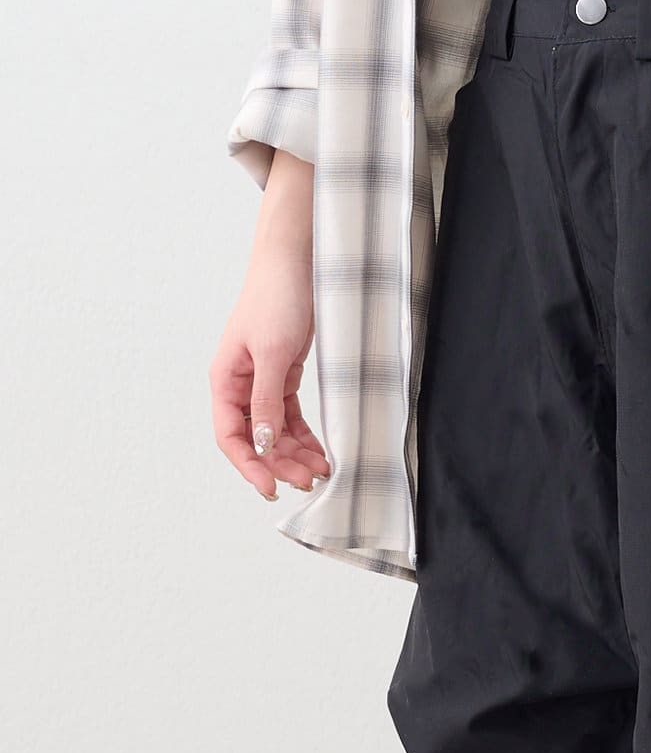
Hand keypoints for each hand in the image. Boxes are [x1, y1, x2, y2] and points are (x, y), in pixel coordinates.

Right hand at [209, 152, 327, 500]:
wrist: (297, 263)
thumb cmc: (277, 299)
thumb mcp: (273, 354)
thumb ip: (265, 400)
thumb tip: (262, 442)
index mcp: (226, 380)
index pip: (231, 436)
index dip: (249, 466)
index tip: (271, 488)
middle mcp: (240, 386)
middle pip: (256, 439)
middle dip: (281, 464)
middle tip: (310, 483)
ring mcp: (263, 383)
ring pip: (276, 432)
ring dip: (296, 454)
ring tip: (322, 472)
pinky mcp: (285, 377)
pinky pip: (292, 417)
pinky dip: (306, 436)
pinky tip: (322, 452)